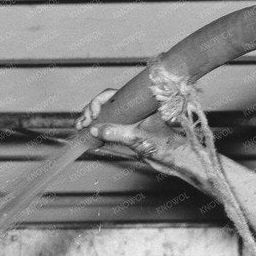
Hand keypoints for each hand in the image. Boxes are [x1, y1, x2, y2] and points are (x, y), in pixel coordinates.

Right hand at [78, 89, 194, 174]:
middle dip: (91, 110)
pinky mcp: (127, 132)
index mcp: (138, 103)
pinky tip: (87, 132)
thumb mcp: (138, 138)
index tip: (93, 114)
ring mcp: (129, 120)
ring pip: (105, 114)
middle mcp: (132, 109)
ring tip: (79, 127)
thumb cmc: (165, 146)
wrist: (176, 159)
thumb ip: (117, 133)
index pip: (113, 95)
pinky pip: (108, 126)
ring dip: (90, 119)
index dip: (99, 102)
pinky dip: (97, 128)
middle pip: (106, 103)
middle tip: (82, 122)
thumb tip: (95, 130)